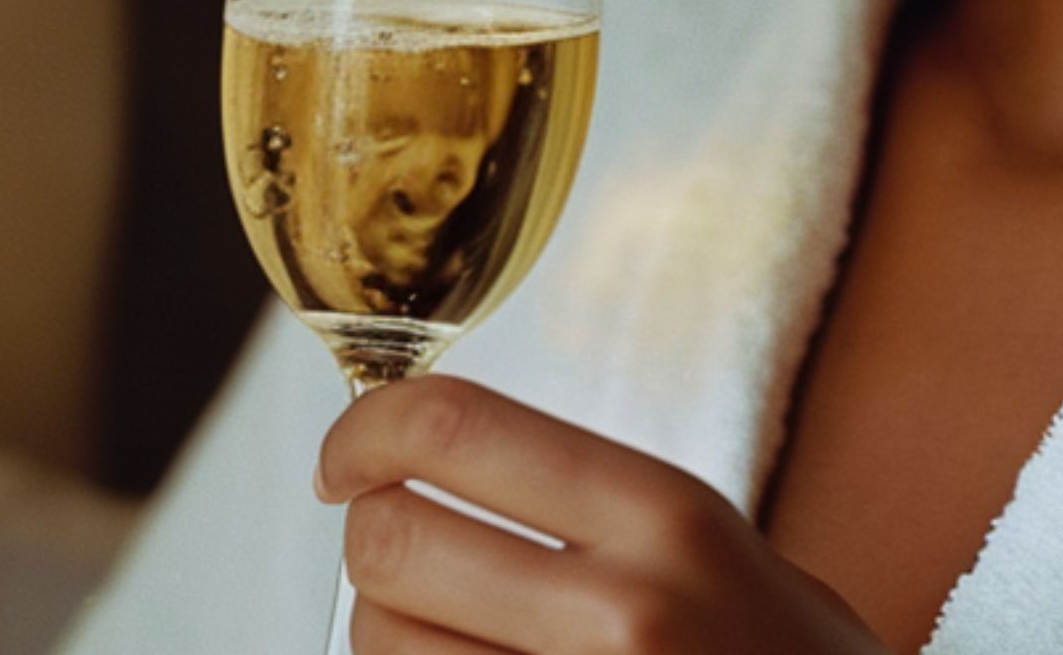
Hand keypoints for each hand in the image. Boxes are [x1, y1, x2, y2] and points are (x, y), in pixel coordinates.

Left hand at [316, 374, 894, 654]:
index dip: (366, 432)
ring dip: (389, 630)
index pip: (456, 429)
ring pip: (378, 639)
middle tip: (403, 549)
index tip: (350, 457)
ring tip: (460, 633)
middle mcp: (622, 610)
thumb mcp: (712, 545)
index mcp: (667, 518)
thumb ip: (589, 503)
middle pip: (391, 542)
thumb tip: (420, 454)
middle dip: (373, 541)